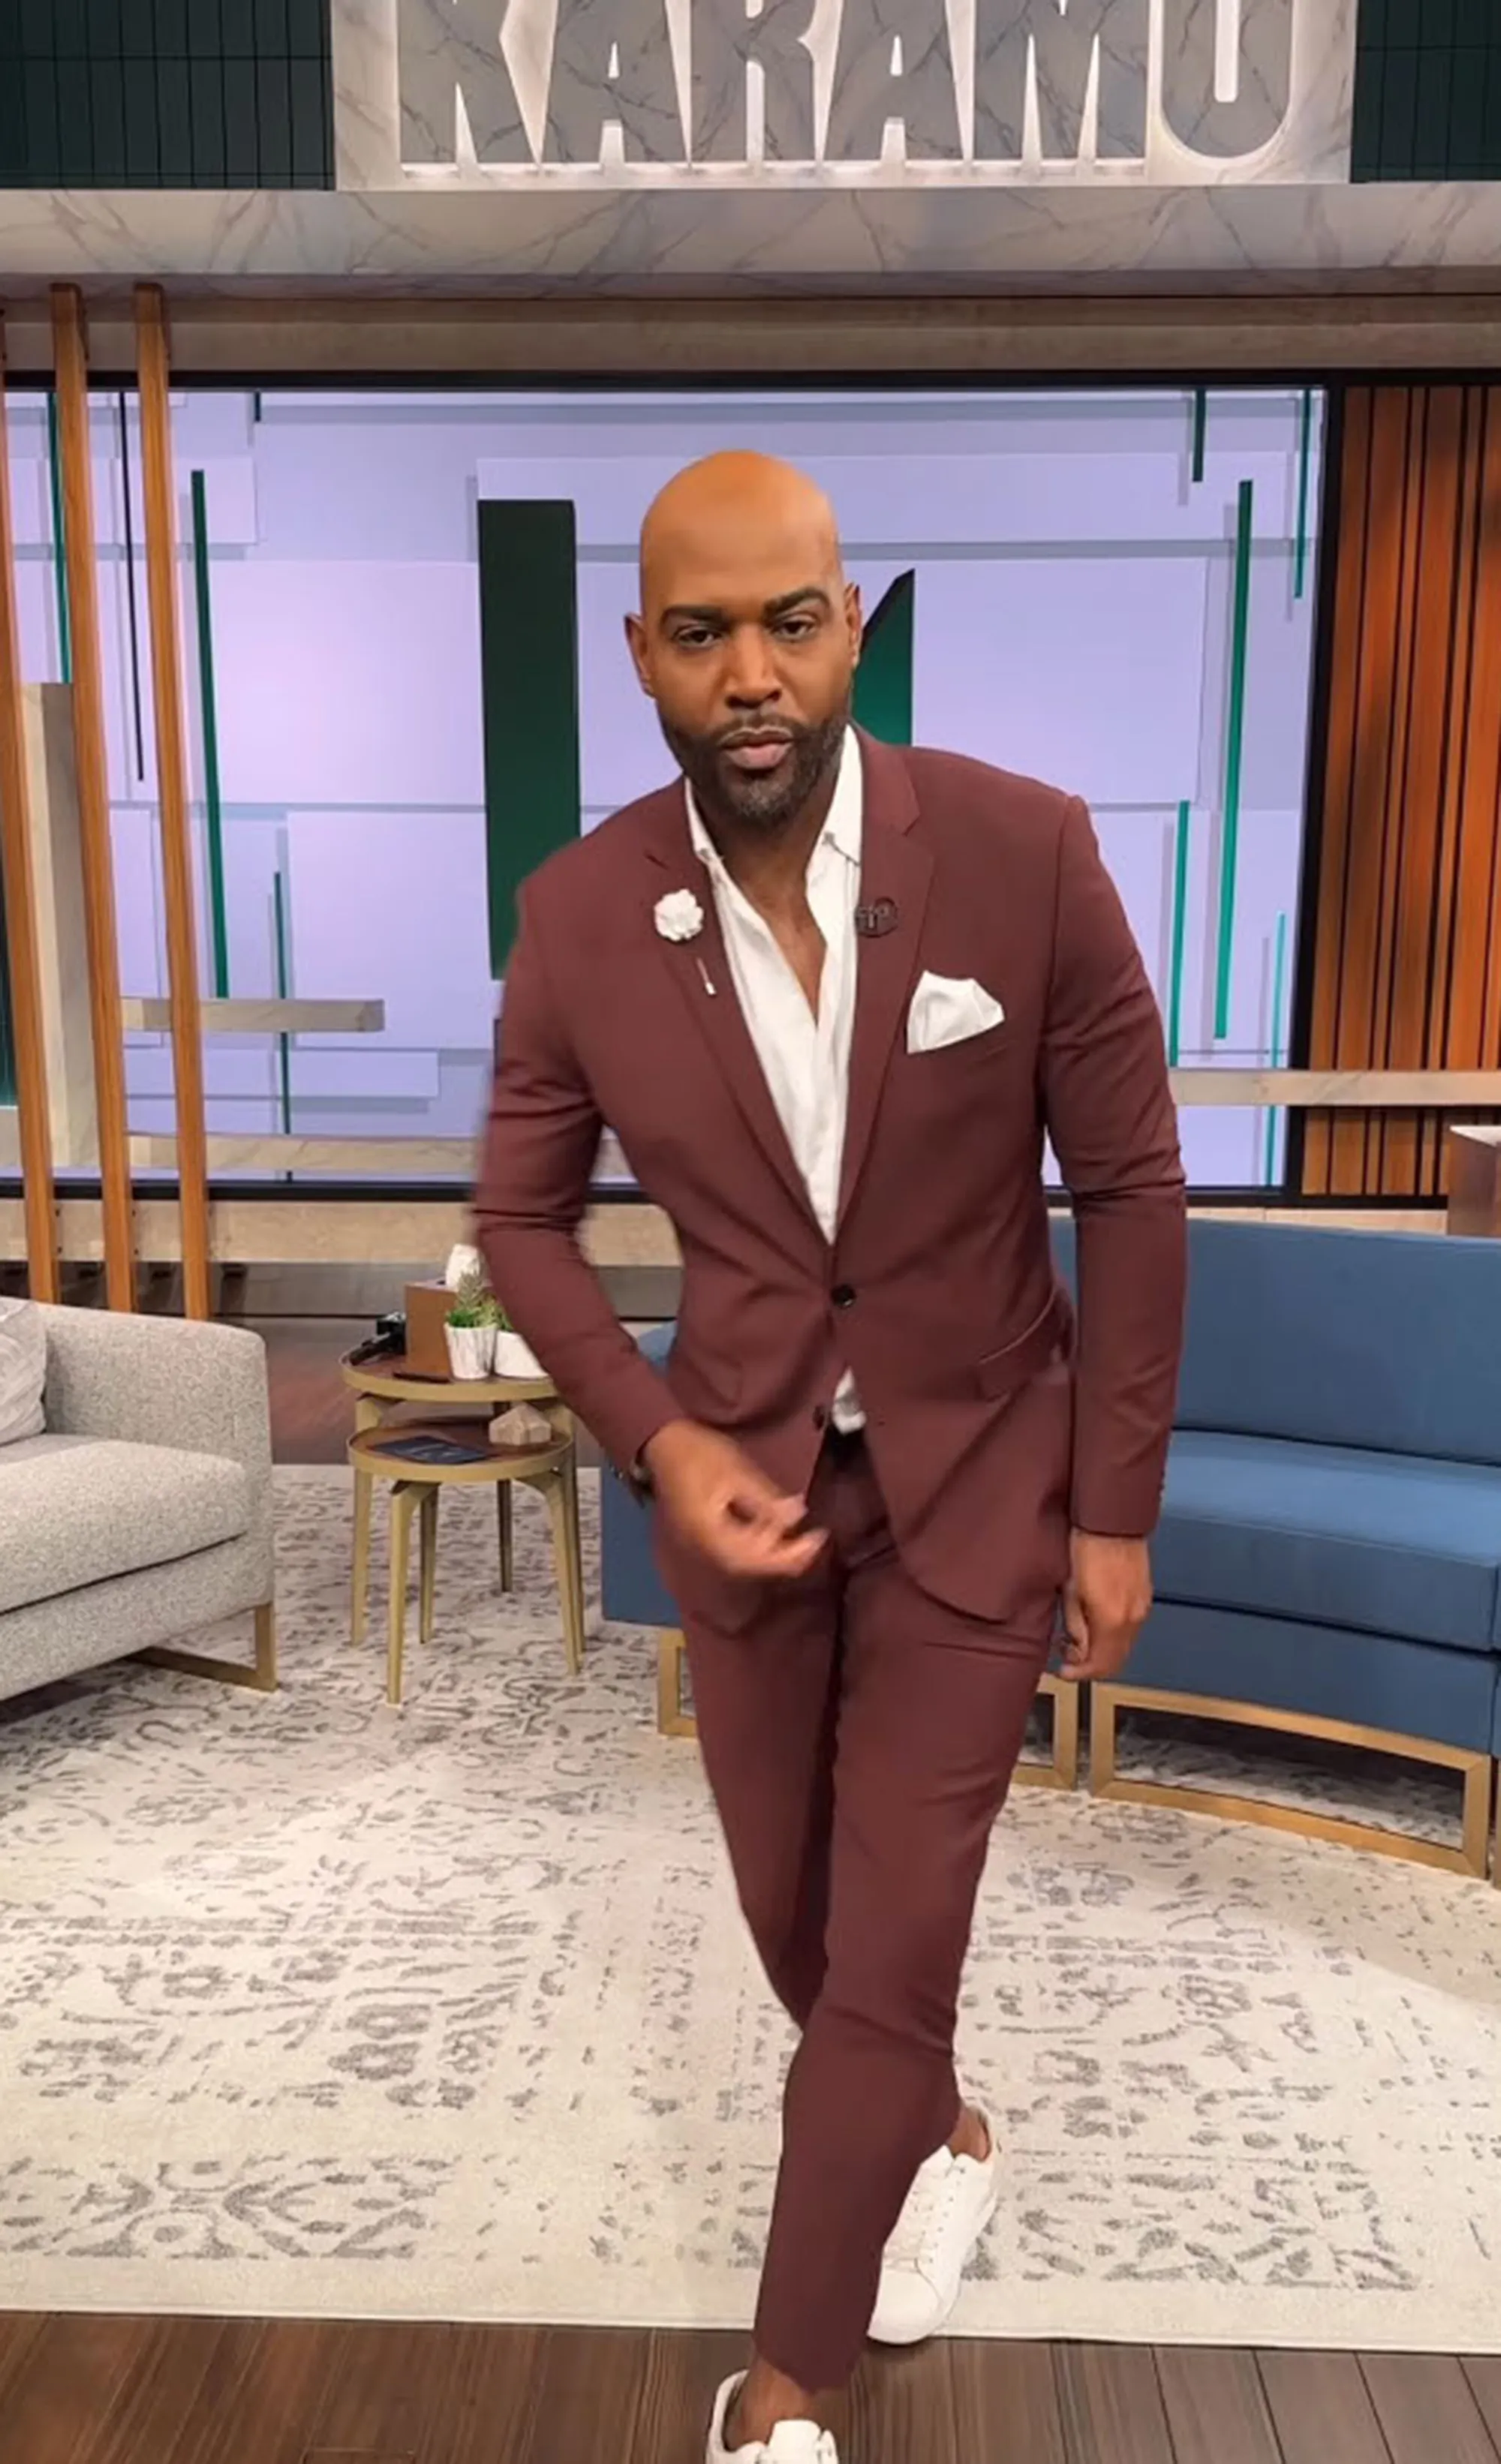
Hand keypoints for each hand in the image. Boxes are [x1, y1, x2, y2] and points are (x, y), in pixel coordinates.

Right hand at [643, 1421, 825, 1583]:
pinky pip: (733, 1550)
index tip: (816, 1541)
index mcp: (709, 1532)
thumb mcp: (738, 1471)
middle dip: (784, 1557)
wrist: (662, 1444)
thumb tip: (798, 1516)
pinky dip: (757, 1544)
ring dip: (771, 1552)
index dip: (788, 1556)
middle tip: (814, 1541)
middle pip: (749, 1565)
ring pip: (742, 1560)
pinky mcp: (701, 1536)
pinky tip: (773, 1530)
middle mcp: (703, 1547)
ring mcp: (699, 1544)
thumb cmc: (699, 1453)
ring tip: (799, 1537)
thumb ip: (766, 1499)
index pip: (754, 1557)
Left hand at [1059, 1530, 1150, 1681]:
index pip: (1101, 1665)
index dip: (1079, 1673)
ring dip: (1102, 1649)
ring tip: (1076, 1637)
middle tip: (1067, 1655)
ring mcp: (1142, 1608)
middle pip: (1115, 1660)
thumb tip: (1076, 1650)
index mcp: (1112, 1620)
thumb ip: (1075, 1625)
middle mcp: (1133, 1619)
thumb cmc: (1085, 1548)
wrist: (1112, 1520)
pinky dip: (1112, 1635)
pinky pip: (1129, 1629)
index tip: (1063, 1670)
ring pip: (1123, 1646)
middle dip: (1090, 1664)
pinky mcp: (1144, 1596)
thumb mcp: (1070, 1590)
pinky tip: (1094, 1621)